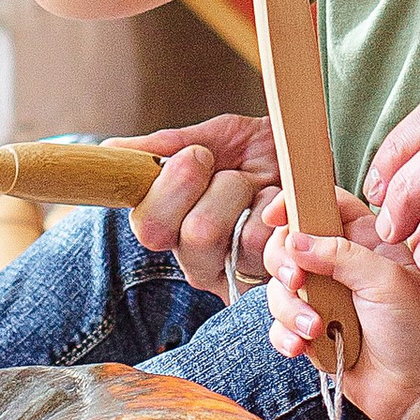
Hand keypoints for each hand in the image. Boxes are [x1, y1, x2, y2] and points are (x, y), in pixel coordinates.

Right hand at [126, 113, 283, 297]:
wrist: (311, 158)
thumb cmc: (257, 153)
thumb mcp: (213, 137)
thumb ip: (166, 147)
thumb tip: (108, 154)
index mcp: (170, 227)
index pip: (150, 227)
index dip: (174, 186)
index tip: (198, 156)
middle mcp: (197, 260)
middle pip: (196, 235)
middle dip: (224, 188)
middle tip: (236, 172)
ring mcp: (237, 274)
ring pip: (242, 240)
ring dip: (258, 199)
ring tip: (265, 190)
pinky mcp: (276, 281)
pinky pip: (280, 248)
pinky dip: (286, 214)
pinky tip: (284, 208)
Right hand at [265, 196, 419, 419]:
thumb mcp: (388, 282)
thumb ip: (341, 255)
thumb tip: (295, 240)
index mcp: (368, 242)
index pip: (325, 205)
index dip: (296, 203)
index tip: (275, 217)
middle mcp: (343, 267)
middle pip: (290, 244)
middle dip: (284, 262)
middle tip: (297, 281)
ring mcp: (326, 301)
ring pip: (281, 288)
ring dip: (290, 308)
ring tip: (316, 329)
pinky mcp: (314, 335)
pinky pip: (280, 326)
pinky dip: (285, 335)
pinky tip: (302, 348)